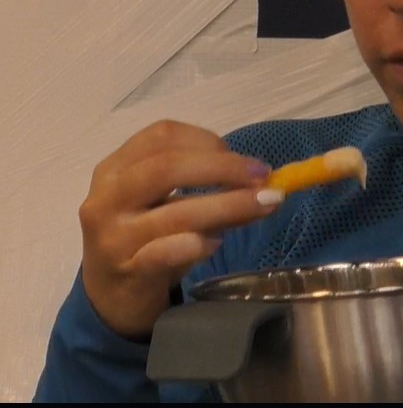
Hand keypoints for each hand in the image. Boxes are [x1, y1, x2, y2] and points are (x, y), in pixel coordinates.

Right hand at [78, 119, 280, 338]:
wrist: (109, 298)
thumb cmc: (144, 237)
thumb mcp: (166, 203)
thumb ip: (203, 186)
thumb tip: (263, 180)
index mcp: (115, 168)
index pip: (161, 135)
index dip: (207, 140)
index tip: (243, 156)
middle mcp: (107, 197)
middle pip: (167, 167)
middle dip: (223, 168)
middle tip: (263, 177)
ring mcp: (113, 237)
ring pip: (176, 212)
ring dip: (229, 205)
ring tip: (264, 205)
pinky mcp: (126, 272)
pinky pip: (167, 253)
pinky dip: (198, 244)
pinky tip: (217, 243)